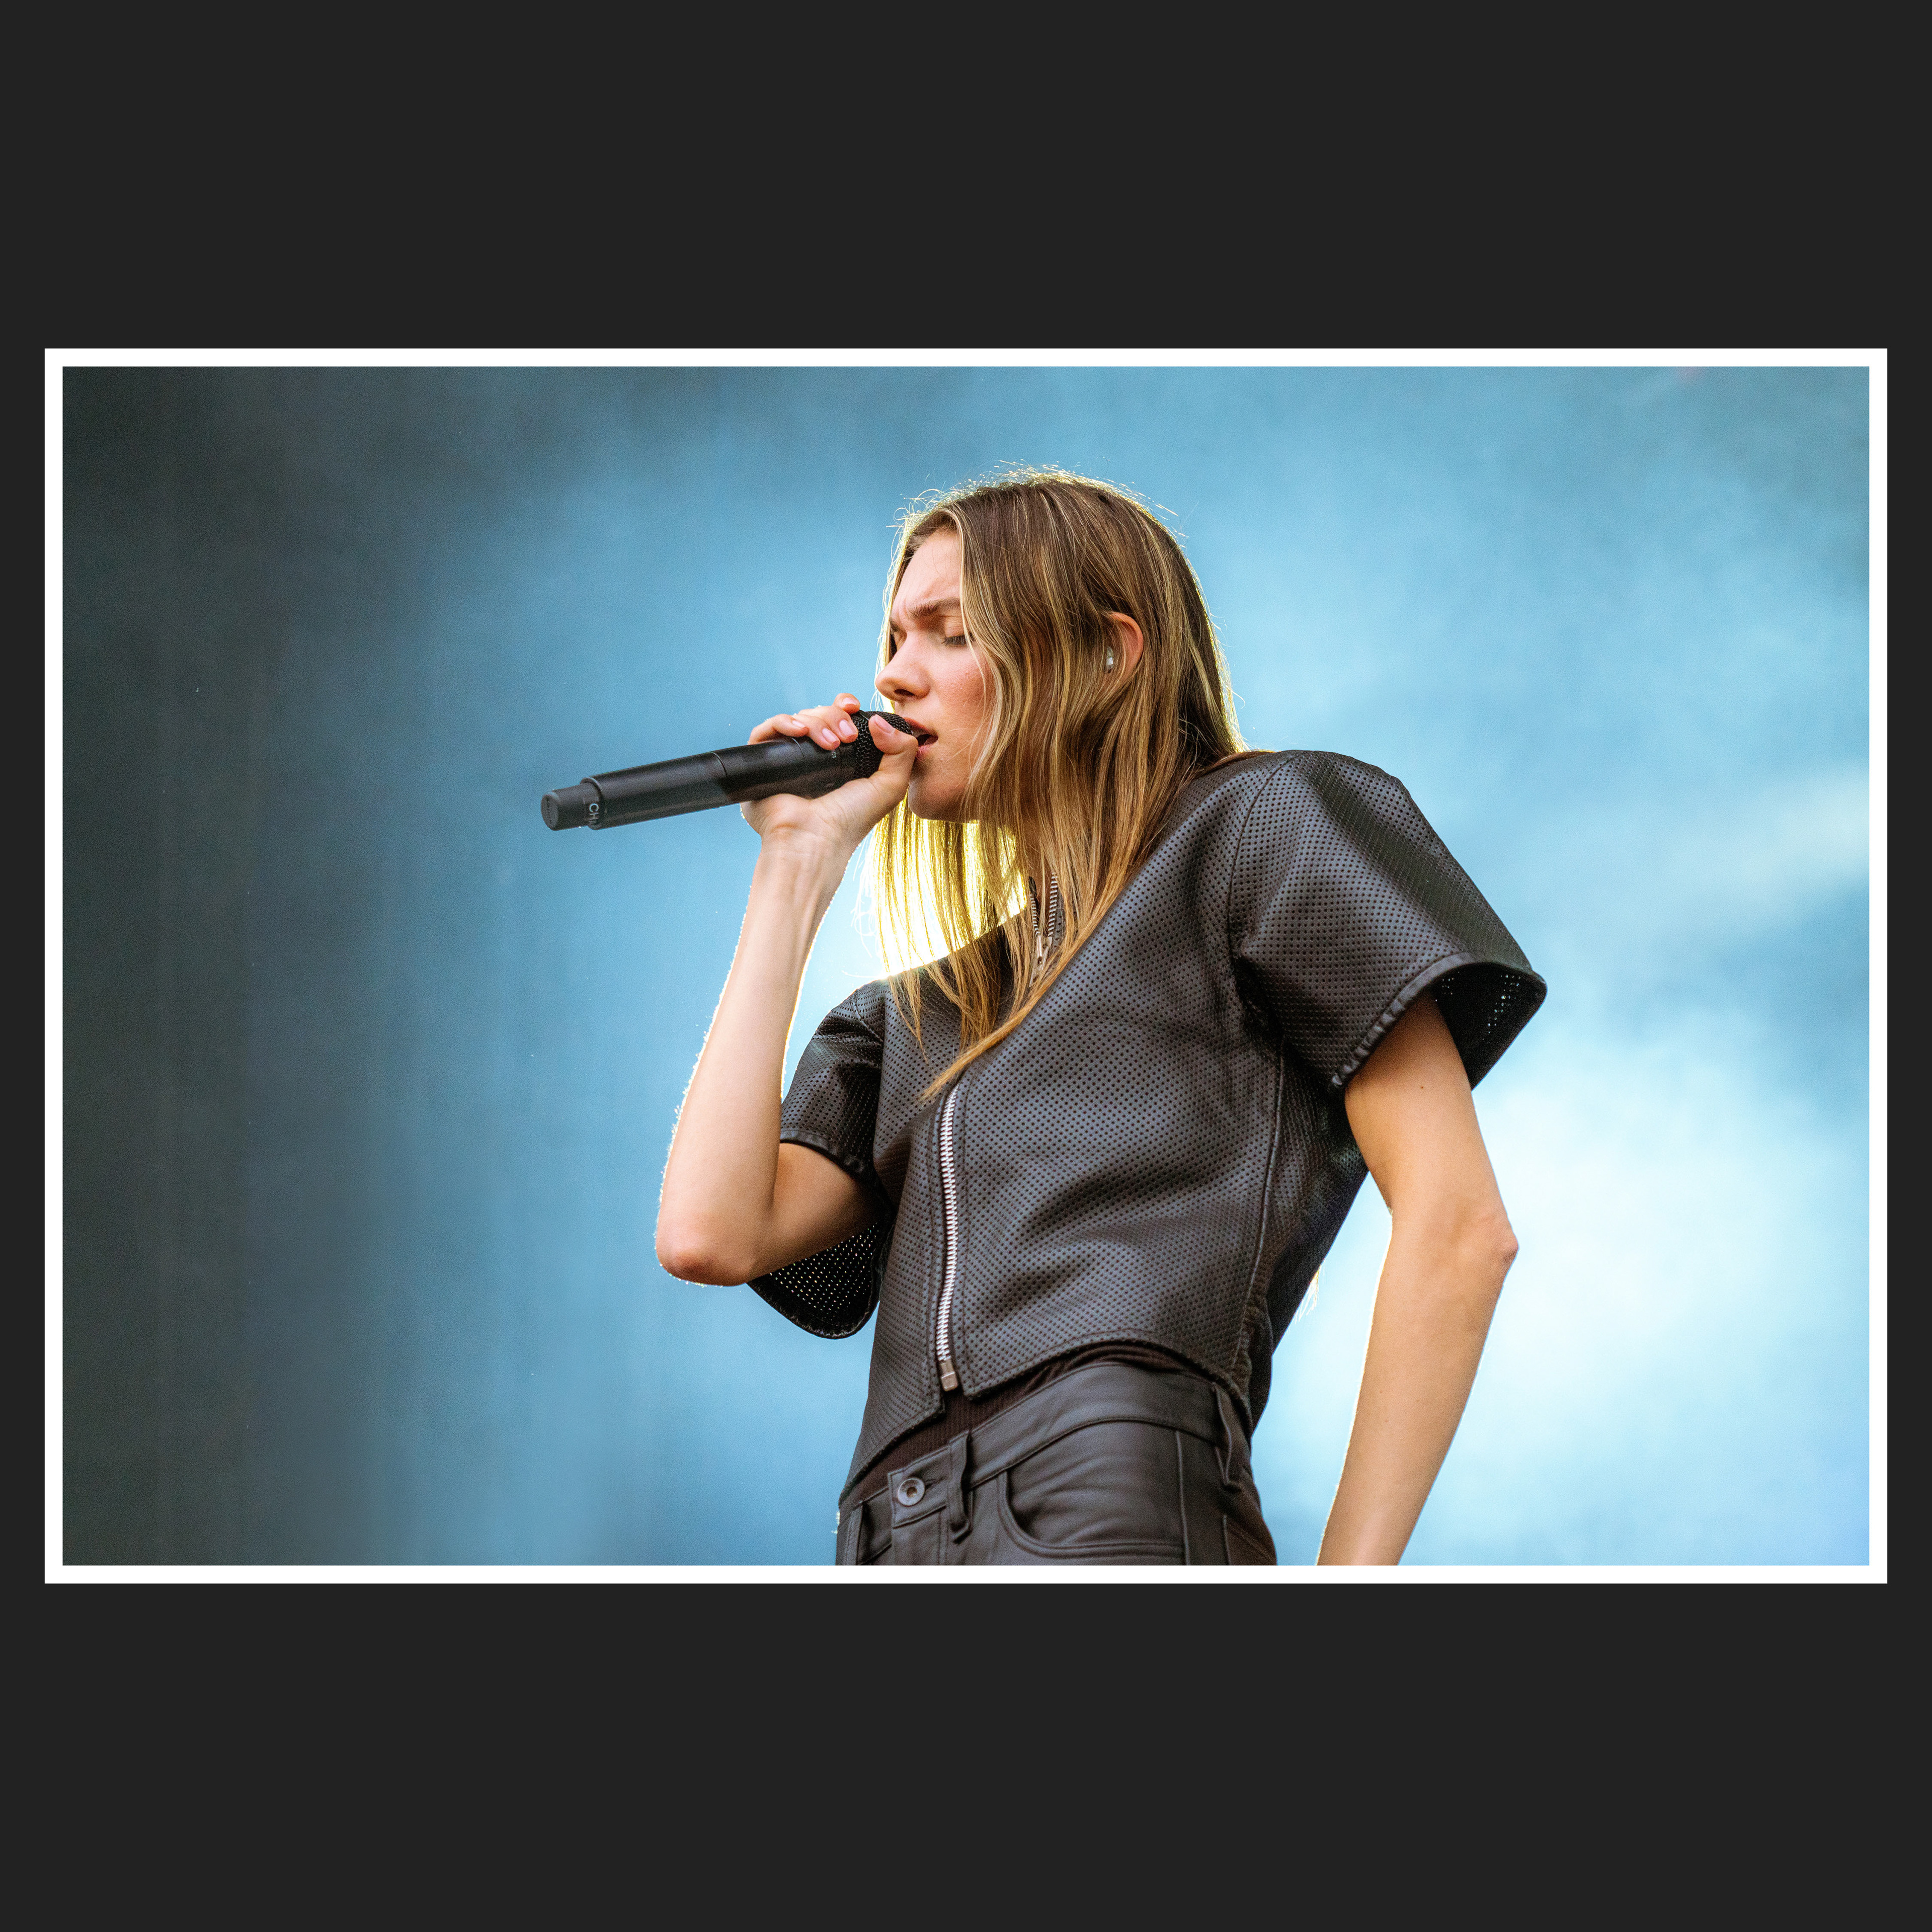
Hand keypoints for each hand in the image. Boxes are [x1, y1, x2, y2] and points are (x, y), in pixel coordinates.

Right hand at [741, 694, 918, 859]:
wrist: (813, 841)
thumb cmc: (850, 821)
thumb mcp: (890, 786)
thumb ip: (902, 750)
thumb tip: (879, 719)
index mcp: (839, 761)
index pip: (838, 719)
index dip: (844, 707)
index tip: (854, 708)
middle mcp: (812, 758)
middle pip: (819, 715)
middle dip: (835, 717)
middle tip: (846, 737)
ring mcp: (787, 760)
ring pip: (798, 719)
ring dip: (817, 722)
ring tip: (830, 744)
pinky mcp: (762, 763)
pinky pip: (767, 729)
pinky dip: (784, 723)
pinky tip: (799, 732)